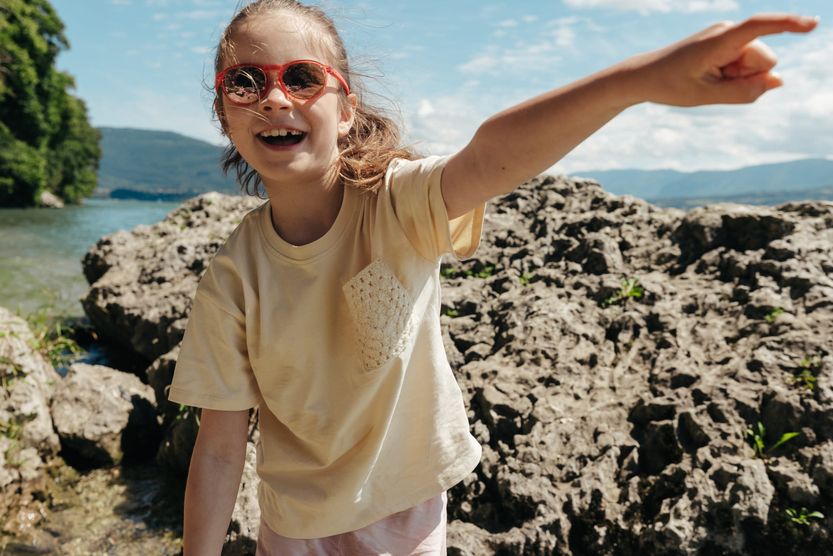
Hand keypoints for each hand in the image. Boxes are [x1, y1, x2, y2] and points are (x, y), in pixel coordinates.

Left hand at [632, 13, 818, 106]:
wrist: (644, 76)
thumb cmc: (669, 85)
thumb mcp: (705, 96)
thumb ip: (743, 93)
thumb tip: (778, 82)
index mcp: (720, 39)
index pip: (761, 26)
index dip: (789, 24)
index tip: (813, 24)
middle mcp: (728, 32)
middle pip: (765, 61)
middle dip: (749, 77)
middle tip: (712, 82)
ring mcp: (729, 37)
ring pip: (757, 65)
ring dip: (739, 78)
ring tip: (707, 79)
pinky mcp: (728, 44)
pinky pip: (746, 65)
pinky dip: (733, 76)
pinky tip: (710, 76)